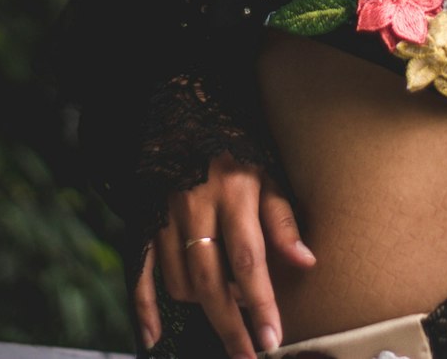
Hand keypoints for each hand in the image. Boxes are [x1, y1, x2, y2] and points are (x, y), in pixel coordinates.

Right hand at [134, 151, 315, 357]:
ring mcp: (164, 217)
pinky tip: (155, 336)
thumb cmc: (234, 147)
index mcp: (232, 192)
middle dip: (231, 326)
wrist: (181, 113)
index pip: (249, 259)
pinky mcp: (143, 222)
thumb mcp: (266, 171)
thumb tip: (306, 261)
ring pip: (180, 281)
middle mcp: (196, 207)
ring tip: (228, 315)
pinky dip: (144, 308)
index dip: (260, 303)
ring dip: (204, 306)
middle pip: (212, 281)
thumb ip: (283, 219)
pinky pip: (140, 272)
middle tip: (248, 356)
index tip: (272, 338)